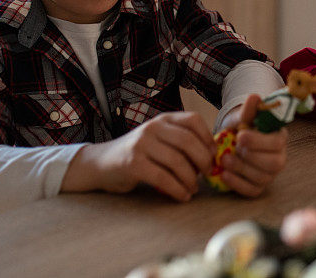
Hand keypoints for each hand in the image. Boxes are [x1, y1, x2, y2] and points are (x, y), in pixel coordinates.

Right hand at [61, 111, 215, 201]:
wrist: (102, 163)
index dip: (207, 137)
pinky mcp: (133, 163)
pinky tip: (182, 196)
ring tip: (193, 189)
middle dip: (203, 160)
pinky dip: (177, 189)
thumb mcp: (159, 140)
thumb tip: (212, 155)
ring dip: (191, 179)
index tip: (213, 155)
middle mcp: (153, 127)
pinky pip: (163, 178)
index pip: (193, 120)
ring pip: (177, 161)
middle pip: (188, 141)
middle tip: (208, 174)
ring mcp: (142, 144)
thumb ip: (180, 141)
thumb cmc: (138, 154)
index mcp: (163, 119)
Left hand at [219, 94, 287, 196]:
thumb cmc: (242, 127)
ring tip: (224, 159)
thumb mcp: (243, 117)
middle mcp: (279, 158)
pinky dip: (237, 184)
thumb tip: (254, 96)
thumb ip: (249, 110)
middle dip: (251, 157)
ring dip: (241, 169)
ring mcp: (269, 175)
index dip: (258, 141)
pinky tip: (224, 175)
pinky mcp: (258, 186)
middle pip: (273, 164)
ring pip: (262, 178)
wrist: (232, 141)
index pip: (276, 143)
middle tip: (233, 148)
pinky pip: (252, 191)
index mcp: (279, 138)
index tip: (240, 135)